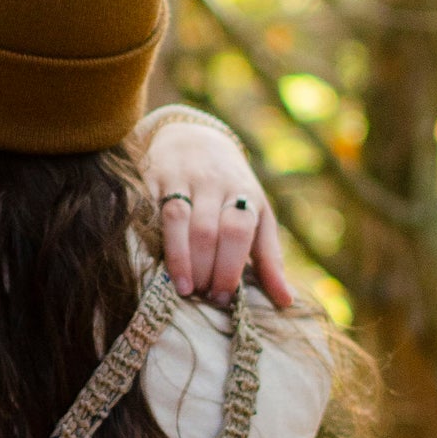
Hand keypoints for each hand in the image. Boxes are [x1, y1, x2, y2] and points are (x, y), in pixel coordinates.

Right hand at [141, 121, 292, 307]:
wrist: (194, 135)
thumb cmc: (232, 188)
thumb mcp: (258, 214)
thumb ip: (270, 257)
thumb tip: (286, 302)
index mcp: (244, 194)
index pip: (238, 231)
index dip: (229, 267)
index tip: (222, 296)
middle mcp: (214, 183)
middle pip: (207, 230)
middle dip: (204, 268)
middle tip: (202, 295)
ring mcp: (182, 178)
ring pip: (178, 219)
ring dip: (179, 259)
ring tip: (182, 288)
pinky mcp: (153, 176)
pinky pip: (150, 208)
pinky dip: (151, 236)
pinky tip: (153, 261)